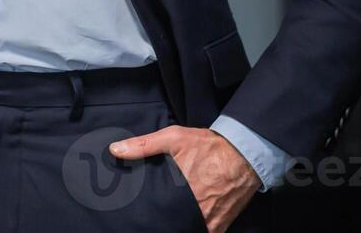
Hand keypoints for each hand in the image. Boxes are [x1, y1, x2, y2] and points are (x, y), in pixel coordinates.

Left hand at [109, 126, 259, 232]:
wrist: (245, 153)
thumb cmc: (208, 146)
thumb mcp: (173, 138)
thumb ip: (143, 145)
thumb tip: (115, 150)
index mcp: (181, 191)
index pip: (157, 210)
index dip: (148, 212)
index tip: (140, 212)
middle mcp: (196, 209)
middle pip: (172, 222)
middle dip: (163, 219)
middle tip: (153, 217)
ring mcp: (210, 219)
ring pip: (188, 228)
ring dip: (179, 225)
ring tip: (168, 220)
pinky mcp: (221, 224)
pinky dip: (196, 230)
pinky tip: (186, 224)